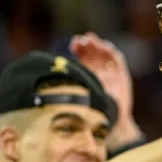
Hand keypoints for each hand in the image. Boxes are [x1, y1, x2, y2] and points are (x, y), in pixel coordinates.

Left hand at [70, 33, 141, 148]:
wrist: (110, 122)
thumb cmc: (90, 113)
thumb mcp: (75, 98)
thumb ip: (65, 88)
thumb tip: (41, 83)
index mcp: (85, 75)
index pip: (81, 57)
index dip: (77, 49)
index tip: (72, 45)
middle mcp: (97, 71)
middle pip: (91, 52)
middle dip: (86, 44)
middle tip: (80, 41)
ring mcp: (109, 72)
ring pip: (103, 53)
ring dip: (97, 44)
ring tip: (91, 39)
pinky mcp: (121, 74)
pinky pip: (117, 59)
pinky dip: (111, 51)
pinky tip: (104, 46)